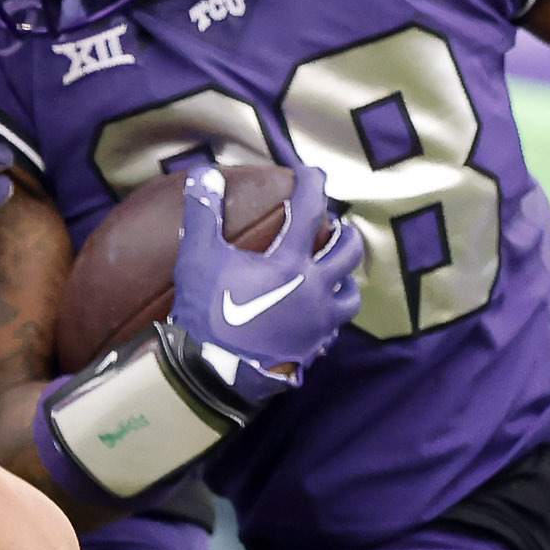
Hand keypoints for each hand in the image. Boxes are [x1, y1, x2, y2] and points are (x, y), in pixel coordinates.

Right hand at [167, 162, 363, 409]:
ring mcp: (319, 325)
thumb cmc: (206, 314)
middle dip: (344, 233)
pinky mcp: (313, 350)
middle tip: (332, 227)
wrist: (212, 376)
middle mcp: (315, 291)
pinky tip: (314, 312)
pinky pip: (333, 328)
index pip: (312, 210)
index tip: (309, 173)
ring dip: (344, 278)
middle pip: (349, 252)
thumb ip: (204, 213)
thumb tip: (204, 174)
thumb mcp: (198, 258)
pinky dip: (329, 314)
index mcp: (291, 264)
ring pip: (351, 295)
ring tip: (330, 272)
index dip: (312, 183)